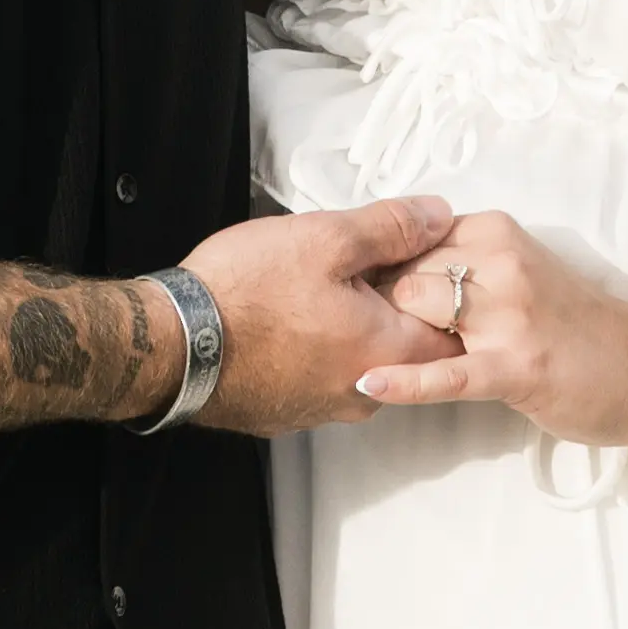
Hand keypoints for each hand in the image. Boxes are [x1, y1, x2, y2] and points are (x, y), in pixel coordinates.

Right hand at [176, 191, 462, 435]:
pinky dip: (315, 348)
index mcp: (388, 350)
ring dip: (349, 327)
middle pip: (405, 346)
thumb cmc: (246, 294)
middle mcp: (365, 393)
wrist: (174, 345)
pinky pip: (320, 376)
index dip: (436, 285)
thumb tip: (436, 216)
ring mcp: (324, 409)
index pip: (453, 327)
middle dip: (390, 304)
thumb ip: (391, 227)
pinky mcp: (287, 412)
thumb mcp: (325, 238)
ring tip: (311, 287)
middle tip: (353, 264)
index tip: (409, 256)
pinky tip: (284, 318)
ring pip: (360, 360)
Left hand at [348, 213, 627, 449]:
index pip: (406, 238)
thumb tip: (382, 269)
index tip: (344, 291)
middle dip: (372, 305)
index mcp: (494, 231)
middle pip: (401, 273)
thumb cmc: (574, 324)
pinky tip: (369, 385)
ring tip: (353, 357)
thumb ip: (458, 263)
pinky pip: (447, 373)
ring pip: (417, 310)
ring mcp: (510, 314)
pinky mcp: (516, 365)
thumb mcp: (516, 269)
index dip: (373, 270)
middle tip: (349, 332)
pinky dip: (406, 381)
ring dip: (386, 337)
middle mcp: (500, 261)